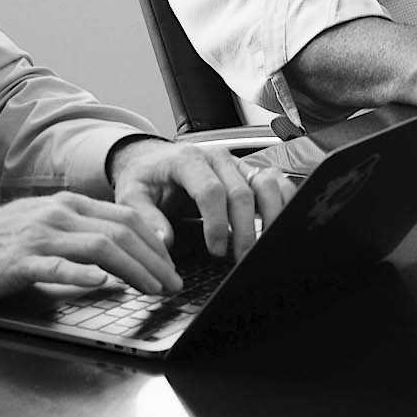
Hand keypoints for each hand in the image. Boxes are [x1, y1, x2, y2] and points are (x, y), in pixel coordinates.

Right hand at [0, 192, 179, 303]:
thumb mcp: (46, 226)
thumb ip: (80, 233)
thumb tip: (121, 251)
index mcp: (69, 205)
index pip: (126, 217)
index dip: (155, 242)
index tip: (171, 266)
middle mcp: (59, 214)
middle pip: (121, 231)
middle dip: (154, 259)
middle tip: (172, 283)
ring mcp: (40, 236)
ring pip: (99, 247)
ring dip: (133, 269)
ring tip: (152, 289)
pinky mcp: (20, 261)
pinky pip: (56, 266)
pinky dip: (82, 274)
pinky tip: (101, 283)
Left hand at [110, 139, 296, 259]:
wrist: (155, 160)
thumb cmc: (147, 178)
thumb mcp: (132, 195)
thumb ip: (146, 218)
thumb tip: (165, 241)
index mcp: (188, 159)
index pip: (211, 190)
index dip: (217, 224)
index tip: (216, 250)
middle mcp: (217, 157)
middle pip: (242, 192)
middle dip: (245, 230)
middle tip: (241, 259)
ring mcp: (237, 163)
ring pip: (267, 184)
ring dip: (270, 217)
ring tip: (263, 246)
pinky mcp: (250, 171)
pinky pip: (277, 183)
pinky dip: (283, 203)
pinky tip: (276, 226)